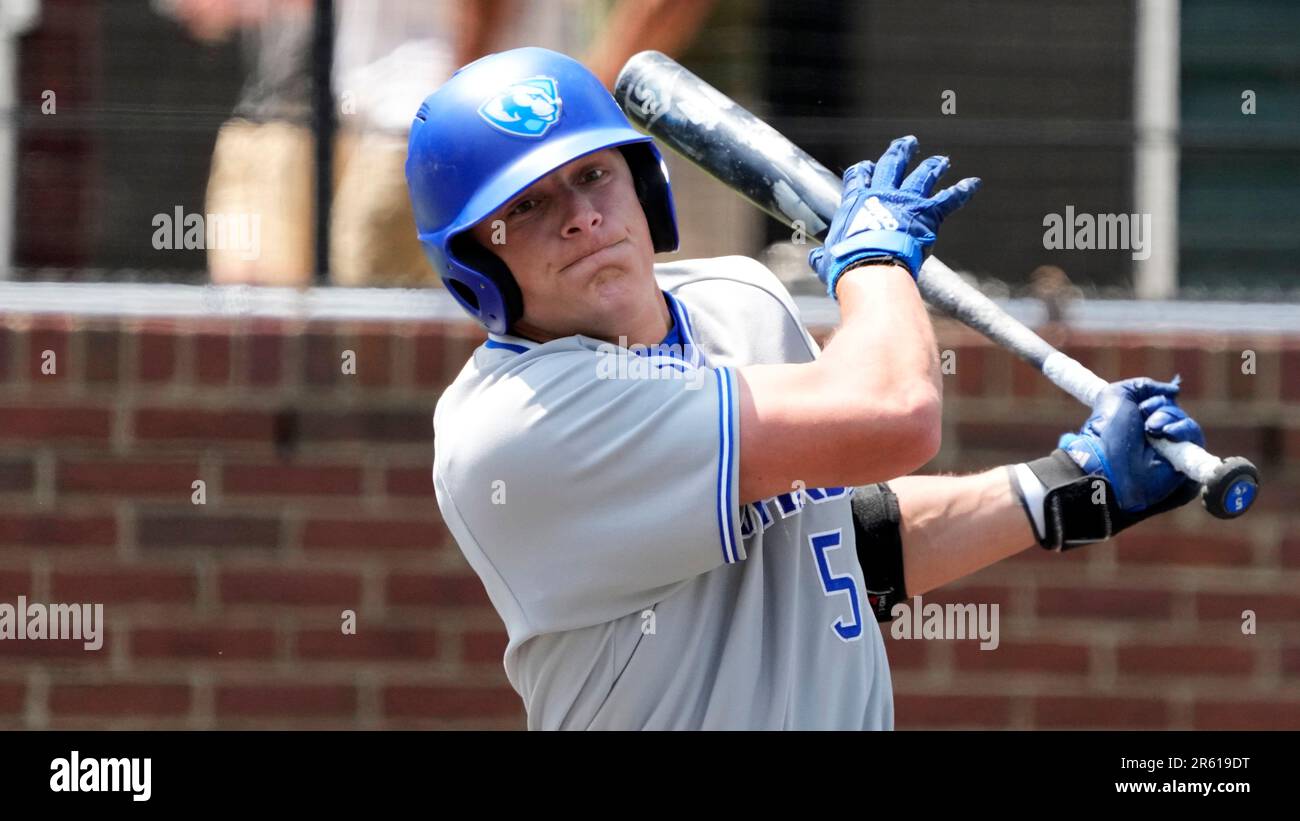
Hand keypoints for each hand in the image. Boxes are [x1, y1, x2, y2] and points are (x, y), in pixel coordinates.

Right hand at [807, 135, 979, 297]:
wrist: (872, 268)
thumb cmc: (847, 264)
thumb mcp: (828, 260)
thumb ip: (823, 257)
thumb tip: (816, 260)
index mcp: (856, 202)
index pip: (859, 177)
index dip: (864, 171)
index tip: (868, 168)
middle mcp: (882, 194)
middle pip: (892, 165)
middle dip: (900, 153)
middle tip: (907, 143)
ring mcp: (907, 201)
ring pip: (922, 176)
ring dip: (932, 166)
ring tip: (941, 160)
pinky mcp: (928, 213)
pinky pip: (949, 199)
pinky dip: (962, 191)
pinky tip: (974, 183)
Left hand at [1059, 376, 1204, 512]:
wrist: (1109, 461)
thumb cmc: (1108, 428)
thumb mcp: (1117, 394)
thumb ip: (1143, 385)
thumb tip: (1173, 391)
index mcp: (1140, 419)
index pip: (1163, 401)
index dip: (1155, 400)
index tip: (1140, 407)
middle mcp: (1155, 433)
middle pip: (1176, 411)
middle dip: (1162, 411)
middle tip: (1146, 423)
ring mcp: (1169, 447)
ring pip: (1186, 423)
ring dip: (1170, 420)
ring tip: (1152, 430)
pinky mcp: (1181, 460)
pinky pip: (1195, 439)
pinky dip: (1183, 432)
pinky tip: (1169, 434)